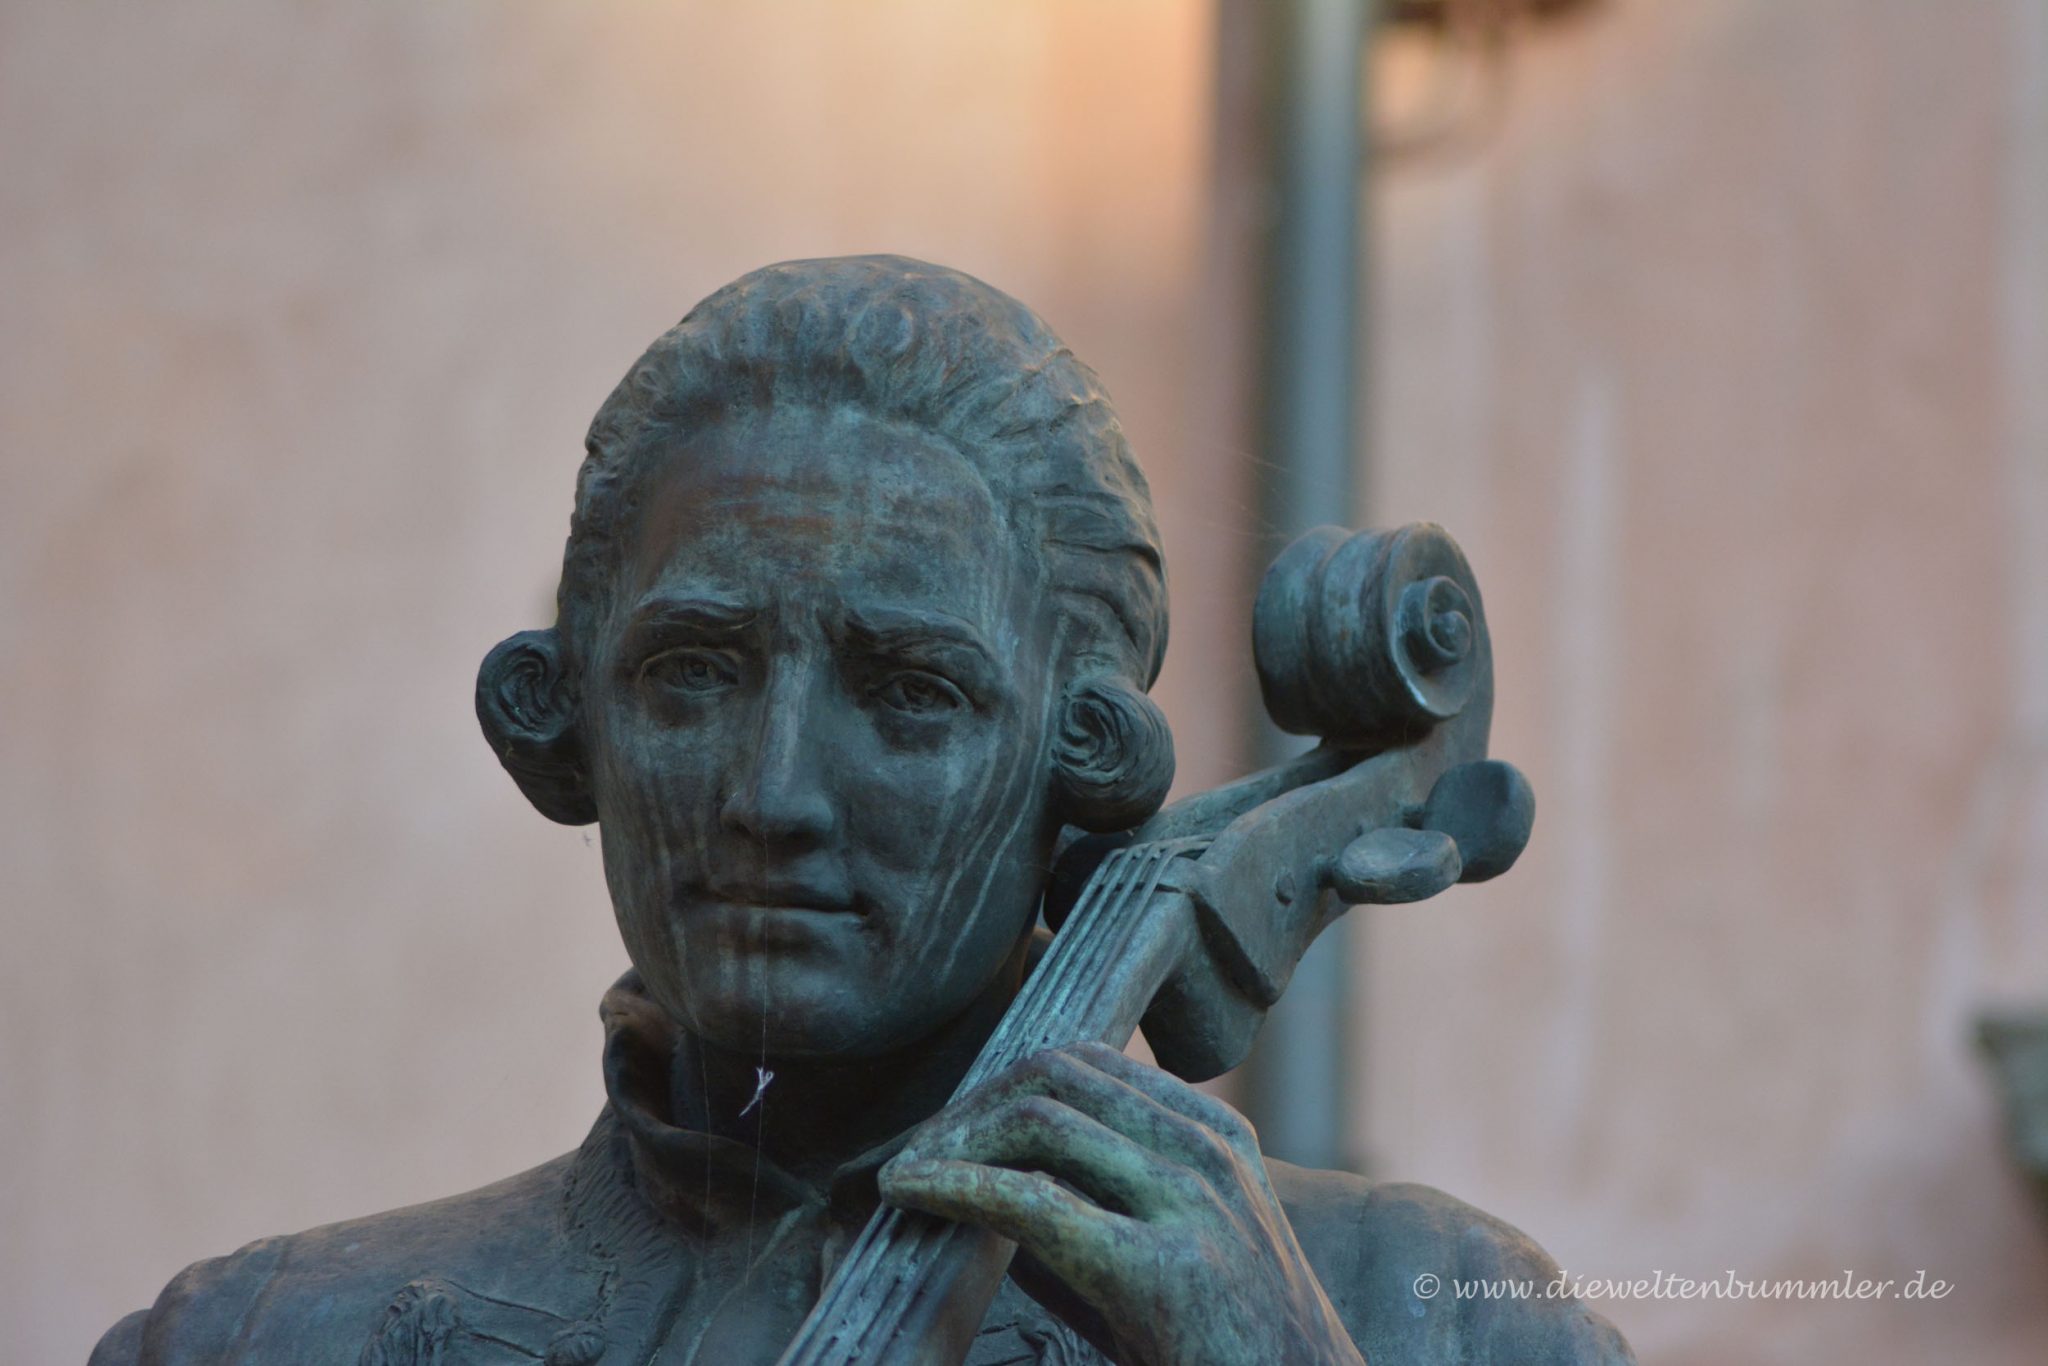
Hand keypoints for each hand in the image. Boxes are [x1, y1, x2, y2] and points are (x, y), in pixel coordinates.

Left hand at [878, 1043, 1365, 1365]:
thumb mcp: (1178, 1259)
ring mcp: (1192, 1204)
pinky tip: (910, 1194)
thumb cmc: (1230, 1358)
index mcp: (1217, 1138)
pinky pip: (1034, 1201)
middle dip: (969, 1107)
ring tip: (903, 1176)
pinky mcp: (1162, 1271)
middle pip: (1055, 1075)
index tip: (949, 1128)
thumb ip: (1096, 1214)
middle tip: (912, 1154)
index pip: (1088, 1061)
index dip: (1002, 1083)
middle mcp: (1207, 1153)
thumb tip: (982, 1190)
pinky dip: (956, 1187)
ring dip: (952, 1141)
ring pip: (1040, 1120)